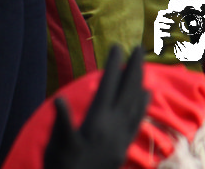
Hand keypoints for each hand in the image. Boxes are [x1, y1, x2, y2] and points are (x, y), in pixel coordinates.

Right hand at [41, 45, 149, 168]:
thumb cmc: (62, 166)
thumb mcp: (58, 144)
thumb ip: (62, 122)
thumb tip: (60, 100)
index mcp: (97, 122)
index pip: (107, 87)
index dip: (113, 66)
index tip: (117, 46)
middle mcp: (113, 127)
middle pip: (127, 92)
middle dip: (133, 69)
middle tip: (139, 48)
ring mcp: (121, 137)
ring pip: (135, 105)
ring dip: (140, 83)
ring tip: (145, 66)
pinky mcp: (123, 147)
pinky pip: (137, 120)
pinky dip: (143, 106)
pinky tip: (146, 98)